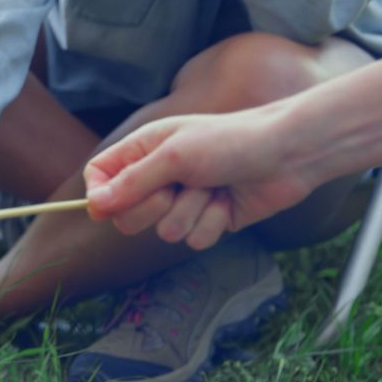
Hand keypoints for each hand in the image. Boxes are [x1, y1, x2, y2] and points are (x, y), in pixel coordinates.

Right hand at [84, 107, 318, 249]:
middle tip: (175, 189)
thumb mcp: (175, 156)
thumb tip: (94, 205)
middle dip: (152, 208)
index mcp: (144, 149)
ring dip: (191, 212)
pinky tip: (229, 201)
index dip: (99, 193)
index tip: (105, 208)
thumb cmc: (230, 141)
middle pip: (126, 214)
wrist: (287, 154)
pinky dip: (213, 222)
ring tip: (212, 187)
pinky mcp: (207, 220)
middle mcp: (159, 176)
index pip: (100, 174)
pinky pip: (194, 240)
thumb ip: (132, 182)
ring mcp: (183, 200)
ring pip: (164, 231)